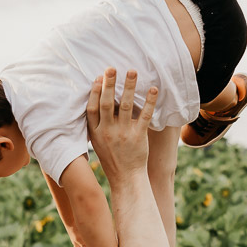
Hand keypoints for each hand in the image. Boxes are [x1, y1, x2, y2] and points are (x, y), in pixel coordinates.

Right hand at [87, 69, 157, 183]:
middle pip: (107, 104)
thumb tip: (99, 103)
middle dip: (109, 85)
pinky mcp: (139, 137)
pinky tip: (153, 89)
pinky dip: (149, 102)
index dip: (95, 93)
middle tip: (112, 68)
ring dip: (129, 87)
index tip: (99, 78)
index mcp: (96, 134)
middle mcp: (108, 132)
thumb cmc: (112, 160)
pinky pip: (145, 116)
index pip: (92, 109)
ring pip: (126, 106)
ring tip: (132, 71)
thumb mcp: (98, 144)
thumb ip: (97, 126)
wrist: (126, 179)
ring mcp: (124, 134)